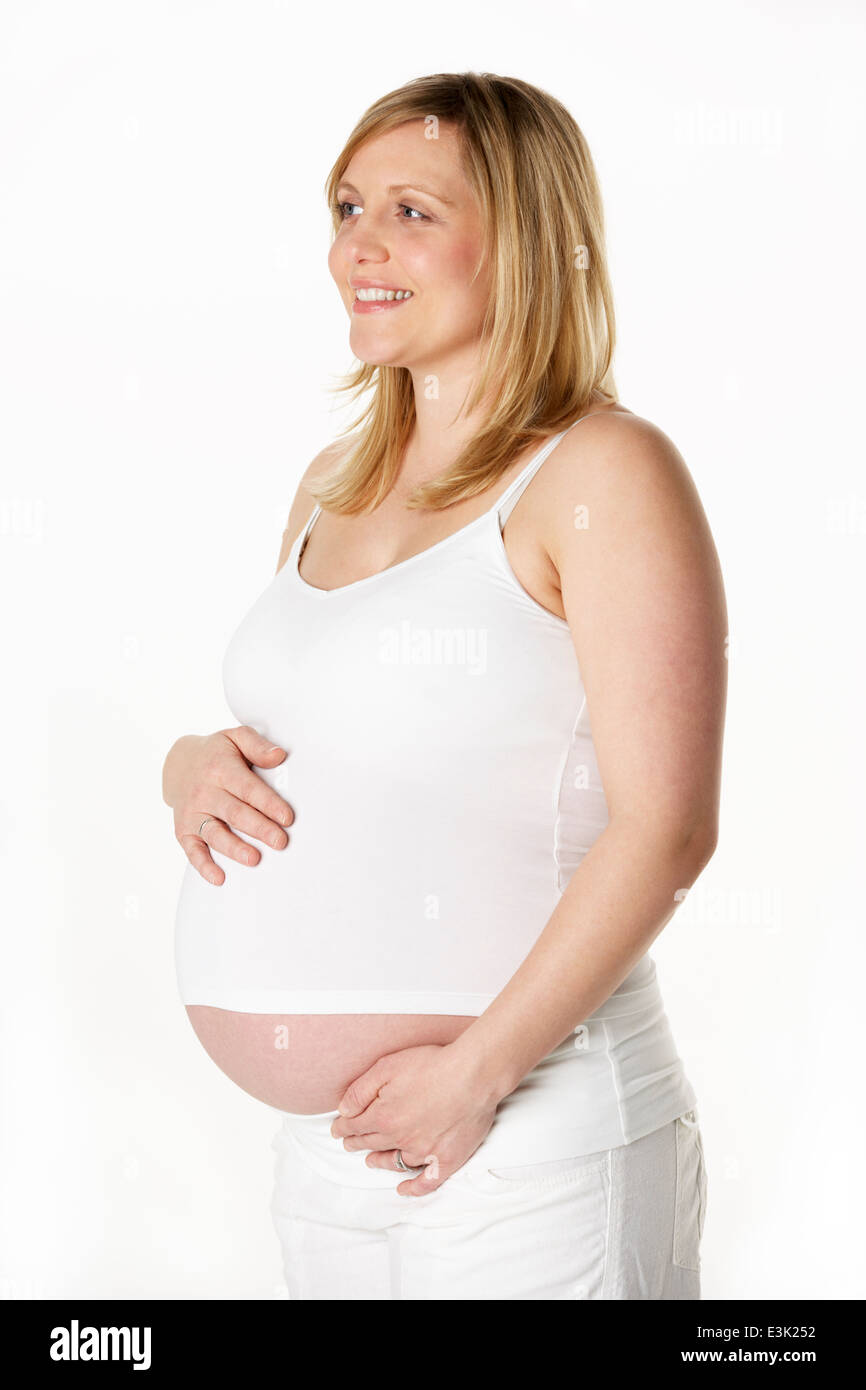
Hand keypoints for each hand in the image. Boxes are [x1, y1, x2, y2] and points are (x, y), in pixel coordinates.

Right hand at [162, 726, 294, 884]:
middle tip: (280, 842)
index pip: (247, 788)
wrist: (179, 765)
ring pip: (215, 833)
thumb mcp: (235, 737)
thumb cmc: (217, 753)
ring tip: (254, 858)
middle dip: (259, 828)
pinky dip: (203, 865)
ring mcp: (193, 812)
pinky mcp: (184, 829)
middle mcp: (204, 791)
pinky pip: (192, 850)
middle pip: (234, 813)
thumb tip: (279, 756)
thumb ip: (257, 745)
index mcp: (220, 768)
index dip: (268, 803)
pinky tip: (219, 878)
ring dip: (234, 848)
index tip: (287, 817)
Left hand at [330, 1043, 498, 1195]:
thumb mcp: (386, 1066)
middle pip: (372, 1144)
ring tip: (371, 1161)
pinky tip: (404, 1190)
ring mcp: (425, 1152)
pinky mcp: (448, 1159)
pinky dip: (414, 1189)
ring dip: (380, 1162)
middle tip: (349, 1143)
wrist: (473, 1075)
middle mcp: (400, 1139)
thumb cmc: (431, 1065)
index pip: (355, 1127)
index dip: (343, 1128)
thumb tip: (343, 1110)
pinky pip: (427, 1182)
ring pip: (395, 1162)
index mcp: (383, 1117)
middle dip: (357, 1142)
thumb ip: (360, 1090)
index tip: (337, 1129)